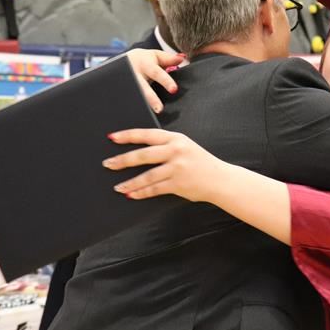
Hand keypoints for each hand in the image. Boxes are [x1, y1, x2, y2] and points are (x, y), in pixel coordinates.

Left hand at [103, 128, 227, 201]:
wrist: (220, 179)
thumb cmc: (200, 163)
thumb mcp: (185, 147)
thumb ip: (166, 147)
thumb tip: (139, 152)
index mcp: (176, 138)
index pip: (147, 134)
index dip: (128, 135)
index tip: (112, 138)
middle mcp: (176, 151)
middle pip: (143, 154)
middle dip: (123, 160)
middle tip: (108, 164)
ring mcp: (177, 168)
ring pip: (147, 175)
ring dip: (130, 182)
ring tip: (117, 186)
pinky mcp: (178, 184)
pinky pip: (155, 189)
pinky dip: (141, 192)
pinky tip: (131, 194)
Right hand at [125, 49, 185, 113]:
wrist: (121, 61)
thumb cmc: (143, 60)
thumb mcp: (155, 56)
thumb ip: (168, 59)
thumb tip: (182, 59)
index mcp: (145, 64)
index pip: (157, 73)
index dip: (166, 81)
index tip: (174, 90)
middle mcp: (135, 74)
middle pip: (143, 87)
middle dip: (151, 99)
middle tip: (159, 109)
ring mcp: (127, 84)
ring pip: (133, 96)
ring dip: (140, 106)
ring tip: (148, 116)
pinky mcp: (122, 92)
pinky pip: (127, 101)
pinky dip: (131, 109)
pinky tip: (137, 117)